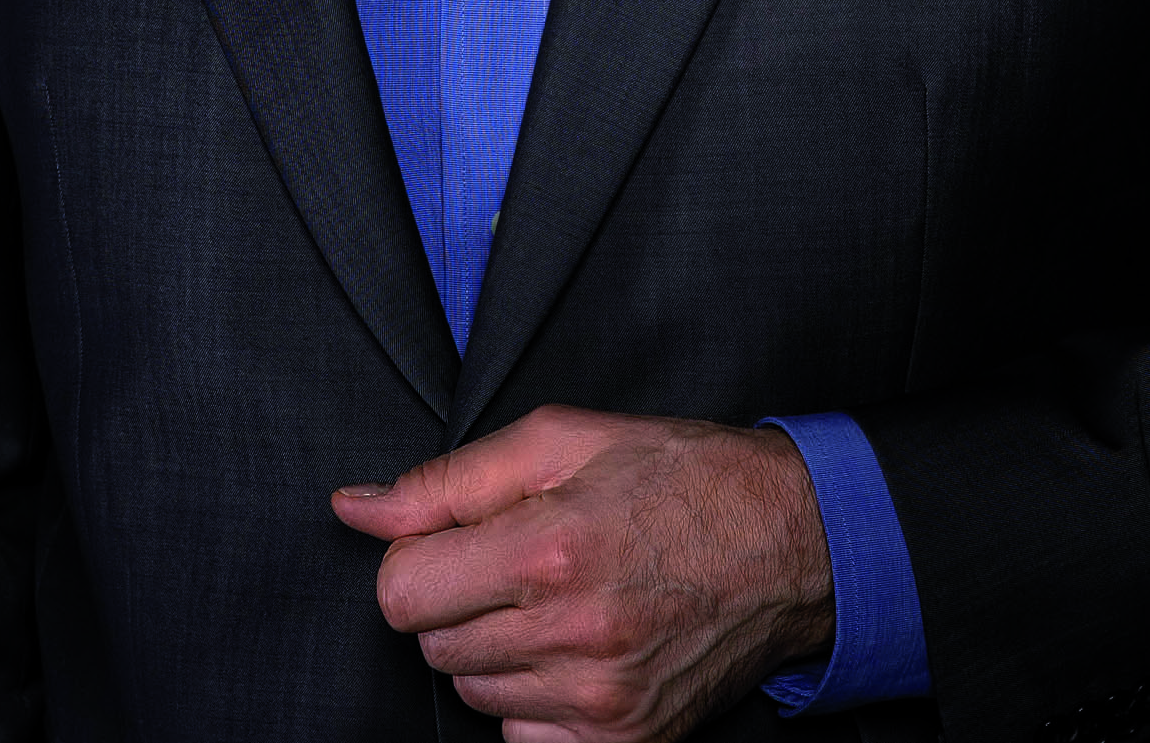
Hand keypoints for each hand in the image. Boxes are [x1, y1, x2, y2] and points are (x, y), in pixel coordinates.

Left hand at [331, 404, 835, 742]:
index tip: (456, 541)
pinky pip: (522, 739)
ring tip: (562, 596)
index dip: (418, 560)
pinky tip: (582, 647)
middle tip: (525, 557)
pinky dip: (535, 698)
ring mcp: (599, 702)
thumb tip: (355, 510)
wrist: (794, 543)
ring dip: (498, 647)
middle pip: (433, 645)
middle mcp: (572, 634)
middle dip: (460, 599)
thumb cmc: (682, 475)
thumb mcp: (568, 437)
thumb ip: (450, 480)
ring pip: (476, 693)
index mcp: (551, 547)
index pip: (402, 593)